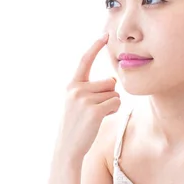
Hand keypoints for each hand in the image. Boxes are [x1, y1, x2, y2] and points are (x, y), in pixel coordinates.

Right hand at [55, 33, 120, 162]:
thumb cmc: (76, 126)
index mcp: (71, 85)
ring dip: (112, 104)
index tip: (105, 35)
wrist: (67, 148)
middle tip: (97, 108)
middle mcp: (76, 89)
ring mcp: (85, 100)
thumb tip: (113, 79)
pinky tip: (103, 118)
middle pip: (109, 81)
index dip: (95, 47)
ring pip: (114, 93)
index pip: (85, 61)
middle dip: (109, 94)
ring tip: (98, 115)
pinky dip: (114, 110)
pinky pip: (116, 103)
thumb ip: (89, 89)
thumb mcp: (76, 103)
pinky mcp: (95, 111)